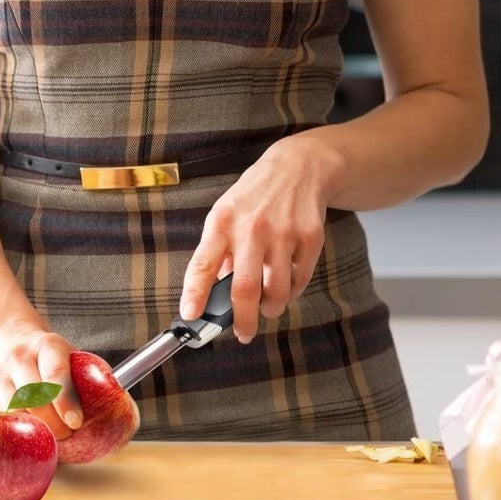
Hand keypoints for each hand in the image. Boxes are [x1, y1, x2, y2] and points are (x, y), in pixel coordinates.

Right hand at [0, 317, 82, 433]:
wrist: (5, 338)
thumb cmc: (46, 354)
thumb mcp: (66, 352)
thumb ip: (87, 373)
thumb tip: (115, 397)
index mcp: (47, 345)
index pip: (55, 372)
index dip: (65, 400)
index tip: (75, 422)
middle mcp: (20, 357)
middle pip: (34, 395)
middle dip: (53, 422)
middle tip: (67, 435)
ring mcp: (1, 373)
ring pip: (15, 407)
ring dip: (34, 428)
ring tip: (51, 437)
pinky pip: (3, 416)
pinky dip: (18, 429)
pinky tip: (30, 434)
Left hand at [176, 135, 346, 342]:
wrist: (298, 167)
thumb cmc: (255, 195)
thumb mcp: (227, 212)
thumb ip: (220, 251)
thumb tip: (215, 292)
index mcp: (222, 222)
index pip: (203, 264)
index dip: (195, 293)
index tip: (190, 315)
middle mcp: (251, 228)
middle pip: (244, 289)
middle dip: (243, 320)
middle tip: (243, 332)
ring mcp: (283, 233)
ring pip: (276, 292)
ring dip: (271, 308)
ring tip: (267, 307)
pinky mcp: (310, 238)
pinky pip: (299, 281)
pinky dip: (292, 291)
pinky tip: (286, 283)